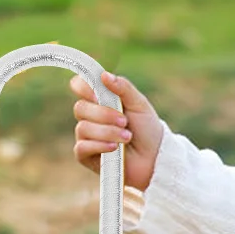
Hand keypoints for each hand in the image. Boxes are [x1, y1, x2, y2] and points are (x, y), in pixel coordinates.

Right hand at [71, 68, 162, 191]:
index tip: (98, 95)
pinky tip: (114, 148)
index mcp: (99, 99)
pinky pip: (82, 147)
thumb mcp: (139, 104)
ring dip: (108, 132)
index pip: (79, 86)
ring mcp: (85, 136)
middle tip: (124, 121)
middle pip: (80, 108)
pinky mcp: (85, 155)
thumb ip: (123, 88)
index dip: (84, 87)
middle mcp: (89, 116)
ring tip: (127, 137)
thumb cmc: (147, 130)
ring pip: (83, 128)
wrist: (155, 158)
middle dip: (104, 114)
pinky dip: (100, 146)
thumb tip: (104, 75)